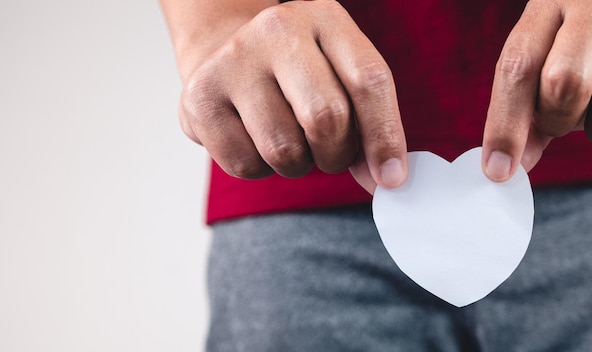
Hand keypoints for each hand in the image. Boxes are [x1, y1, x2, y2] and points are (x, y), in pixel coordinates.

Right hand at [179, 0, 406, 192]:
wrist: (225, 54)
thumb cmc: (296, 74)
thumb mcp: (340, 77)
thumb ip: (369, 123)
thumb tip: (387, 179)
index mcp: (324, 18)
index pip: (368, 82)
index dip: (385, 137)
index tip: (391, 178)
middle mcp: (276, 30)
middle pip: (326, 119)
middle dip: (336, 154)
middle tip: (330, 153)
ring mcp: (233, 62)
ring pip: (284, 150)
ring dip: (297, 164)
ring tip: (289, 140)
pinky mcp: (200, 97)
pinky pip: (246, 165)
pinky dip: (260, 169)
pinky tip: (255, 140)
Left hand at [482, 0, 591, 180]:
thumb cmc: (577, 26)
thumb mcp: (543, 47)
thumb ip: (523, 102)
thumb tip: (510, 164)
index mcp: (549, 4)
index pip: (518, 67)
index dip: (505, 125)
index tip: (498, 169)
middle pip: (564, 86)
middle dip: (553, 120)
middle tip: (554, 118)